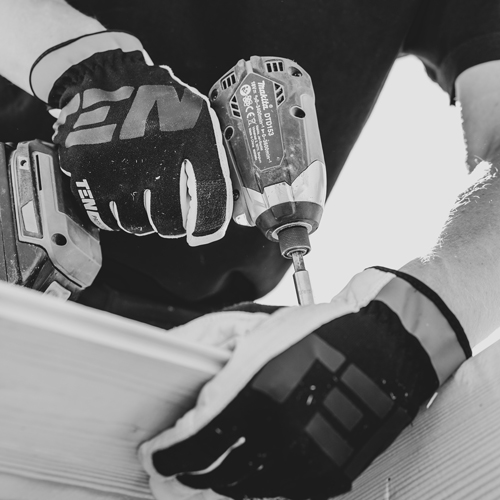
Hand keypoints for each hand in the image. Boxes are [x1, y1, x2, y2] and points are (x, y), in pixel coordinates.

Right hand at [30, 31, 231, 244]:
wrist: (102, 78)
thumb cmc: (157, 101)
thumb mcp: (198, 117)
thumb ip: (213, 157)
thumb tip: (225, 200)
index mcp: (191, 142)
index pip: (208, 198)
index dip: (209, 224)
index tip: (202, 231)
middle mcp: (156, 162)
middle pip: (169, 221)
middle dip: (172, 225)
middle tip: (170, 217)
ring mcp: (120, 173)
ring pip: (137, 224)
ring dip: (144, 222)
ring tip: (143, 204)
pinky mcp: (87, 178)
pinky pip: (107, 217)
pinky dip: (116, 216)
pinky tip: (120, 200)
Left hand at [139, 268, 469, 499]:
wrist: (383, 350)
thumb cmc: (324, 334)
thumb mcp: (262, 336)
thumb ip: (220, 370)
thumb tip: (189, 393)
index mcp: (257, 393)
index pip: (193, 441)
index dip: (164, 454)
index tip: (153, 455)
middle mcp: (278, 433)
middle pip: (210, 474)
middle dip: (179, 475)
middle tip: (166, 470)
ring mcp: (304, 459)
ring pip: (240, 491)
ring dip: (211, 485)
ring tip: (199, 474)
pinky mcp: (325, 475)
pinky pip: (274, 493)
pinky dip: (249, 488)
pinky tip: (240, 476)